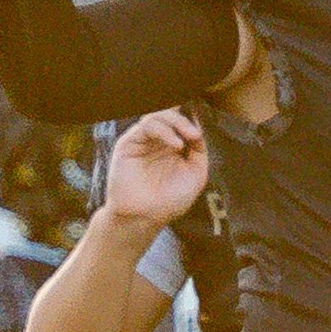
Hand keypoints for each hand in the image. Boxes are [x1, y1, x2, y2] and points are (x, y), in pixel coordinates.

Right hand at [103, 108, 209, 231]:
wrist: (145, 217)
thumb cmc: (170, 200)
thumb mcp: (196, 174)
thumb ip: (199, 149)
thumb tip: (198, 127)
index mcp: (173, 145)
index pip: (181, 121)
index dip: (192, 119)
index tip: (202, 130)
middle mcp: (157, 140)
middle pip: (169, 114)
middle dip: (184, 120)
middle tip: (195, 133)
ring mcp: (143, 140)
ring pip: (157, 115)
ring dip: (176, 122)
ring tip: (189, 137)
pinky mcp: (129, 143)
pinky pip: (146, 126)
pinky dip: (164, 130)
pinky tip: (176, 145)